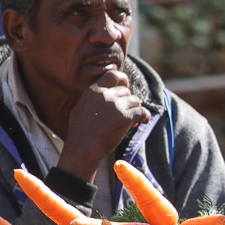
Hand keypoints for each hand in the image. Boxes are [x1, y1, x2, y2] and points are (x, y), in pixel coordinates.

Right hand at [55, 68, 150, 183]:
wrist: (82, 149)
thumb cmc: (79, 133)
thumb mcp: (79, 109)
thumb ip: (91, 100)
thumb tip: (98, 96)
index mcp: (93, 91)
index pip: (112, 75)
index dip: (122, 80)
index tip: (125, 87)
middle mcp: (105, 95)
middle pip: (126, 92)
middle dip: (128, 101)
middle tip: (127, 112)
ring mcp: (116, 105)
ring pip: (136, 101)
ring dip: (135, 110)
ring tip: (132, 120)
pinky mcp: (125, 117)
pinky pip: (143, 112)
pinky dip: (145, 117)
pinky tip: (142, 122)